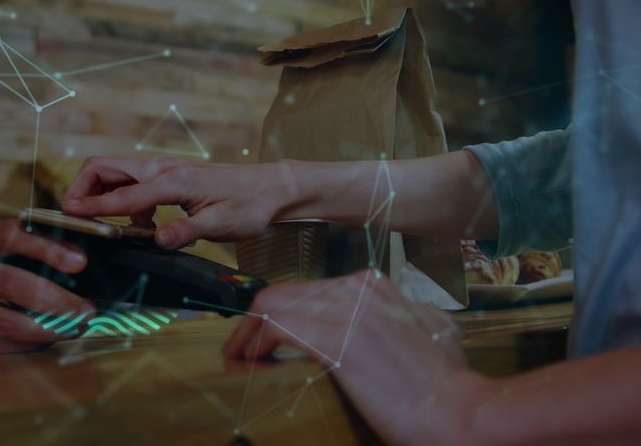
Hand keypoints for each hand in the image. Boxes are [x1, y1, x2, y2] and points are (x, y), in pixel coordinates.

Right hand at [0, 219, 94, 352]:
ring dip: (47, 328)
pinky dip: (26, 345)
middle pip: (15, 284)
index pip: (13, 236)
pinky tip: (47, 340)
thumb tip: (70, 256)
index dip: (47, 247)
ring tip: (74, 329)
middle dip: (57, 300)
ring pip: (8, 322)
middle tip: (86, 309)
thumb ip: (15, 246)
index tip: (80, 260)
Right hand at [62, 157, 292, 248]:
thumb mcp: (222, 223)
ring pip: (115, 175)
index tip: (66, 214)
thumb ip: (187, 231)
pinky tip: (140, 227)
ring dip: (100, 195)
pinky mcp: (167, 179)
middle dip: (82, 188)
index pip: (121, 194)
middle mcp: (162, 169)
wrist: (272, 188)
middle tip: (71, 215)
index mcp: (171, 180)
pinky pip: (132, 186)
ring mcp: (163, 171)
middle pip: (104, 168)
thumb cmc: (250, 204)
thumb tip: (157, 239)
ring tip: (100, 226)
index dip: (91, 206)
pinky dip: (122, 202)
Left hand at [223, 270, 489, 443]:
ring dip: (249, 332)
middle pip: (288, 292)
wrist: (461, 412)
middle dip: (258, 321)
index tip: (270, 336)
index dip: (284, 313)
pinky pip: (274, 325)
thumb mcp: (427, 336)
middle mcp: (361, 288)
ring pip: (274, 302)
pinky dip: (252, 342)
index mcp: (378, 288)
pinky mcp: (335, 335)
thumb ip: (397, 321)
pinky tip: (246, 361)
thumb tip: (379, 330)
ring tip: (240, 357)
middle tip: (244, 348)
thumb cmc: (447, 388)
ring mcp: (348, 307)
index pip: (312, 290)